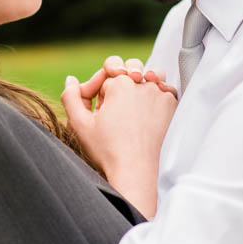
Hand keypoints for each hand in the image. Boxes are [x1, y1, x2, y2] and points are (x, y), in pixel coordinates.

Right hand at [63, 64, 177, 217]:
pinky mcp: (172, 106)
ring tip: (132, 105)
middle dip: (119, 85)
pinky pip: (166, 90)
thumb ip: (70, 97)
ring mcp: (160, 94)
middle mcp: (142, 83)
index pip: (106, 77)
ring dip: (141, 85)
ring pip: (150, 76)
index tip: (96, 110)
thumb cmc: (107, 149)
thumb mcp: (80, 124)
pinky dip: (158, 95)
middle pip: (128, 73)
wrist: (135, 170)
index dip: (98, 92)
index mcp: (119, 83)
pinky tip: (148, 110)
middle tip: (113, 109)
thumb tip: (71, 79)